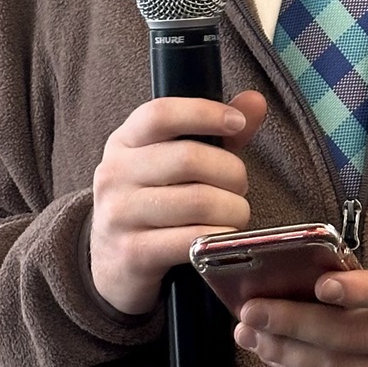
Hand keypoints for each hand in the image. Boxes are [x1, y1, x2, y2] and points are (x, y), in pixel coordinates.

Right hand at [90, 91, 266, 314]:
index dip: (204, 113)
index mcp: (124, 142)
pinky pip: (191, 240)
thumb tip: (255, 101)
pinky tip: (222, 237)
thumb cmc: (153, 204)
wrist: (112, 265)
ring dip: (232, 209)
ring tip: (235, 214)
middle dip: (231, 172)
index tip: (237, 123)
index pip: (160, 114)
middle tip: (240, 187)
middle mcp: (115, 174)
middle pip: (189, 158)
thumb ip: (215, 133)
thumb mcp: (174, 162)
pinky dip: (219, 237)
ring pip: (198, 201)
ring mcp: (120, 215)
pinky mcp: (132, 254)